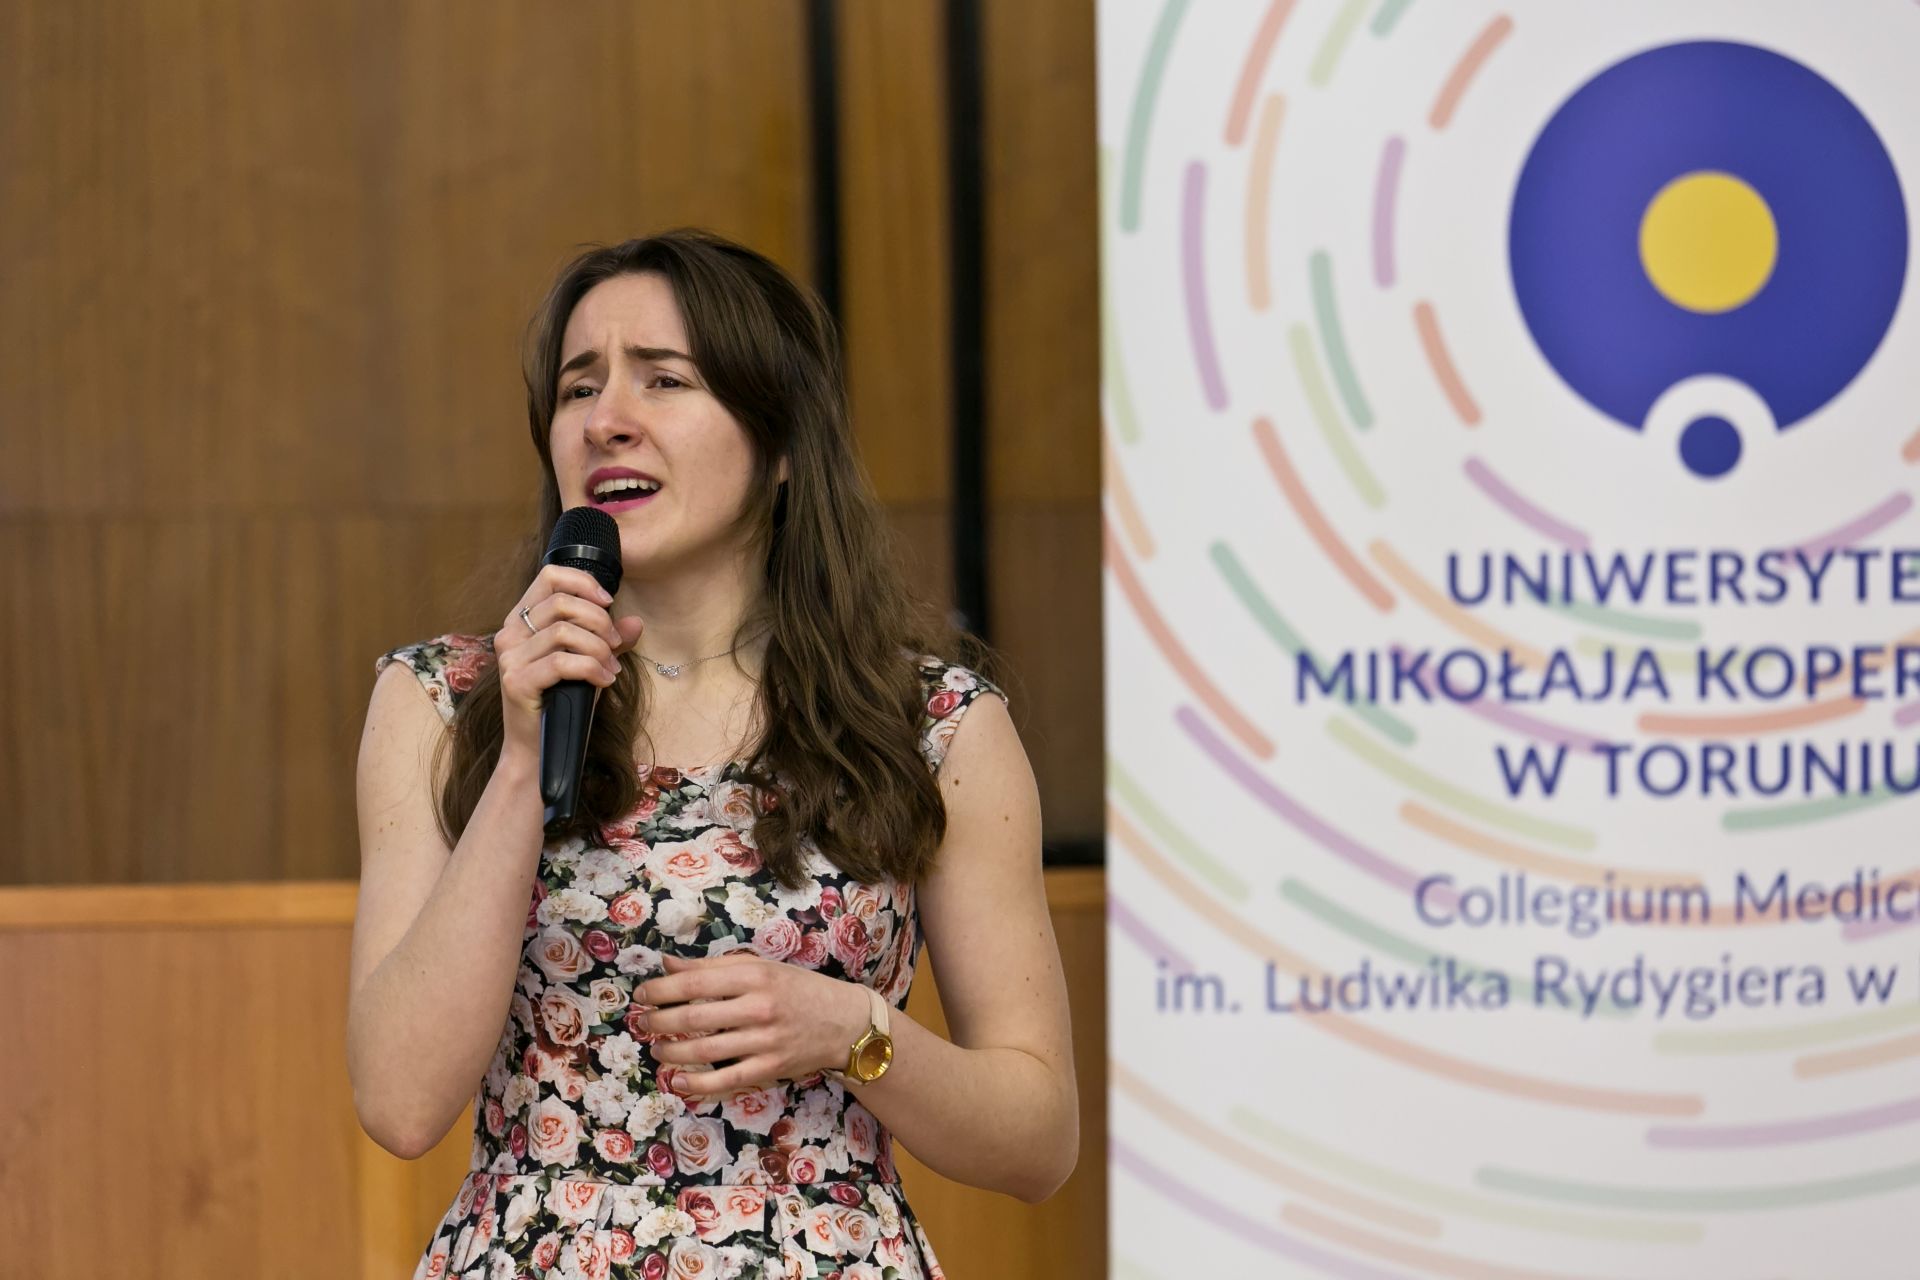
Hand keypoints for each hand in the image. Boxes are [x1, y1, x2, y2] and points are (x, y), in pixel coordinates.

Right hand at [492, 564, 646, 759]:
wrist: (538, 749)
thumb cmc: (563, 702)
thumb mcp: (591, 664)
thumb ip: (610, 641)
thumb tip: (635, 622)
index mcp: (523, 620)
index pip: (550, 576)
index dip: (584, 583)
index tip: (609, 603)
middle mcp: (510, 633)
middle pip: (563, 602)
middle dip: (600, 621)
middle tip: (615, 646)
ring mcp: (510, 658)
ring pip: (564, 631)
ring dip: (599, 649)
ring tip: (611, 668)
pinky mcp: (516, 681)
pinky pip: (562, 662)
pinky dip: (591, 668)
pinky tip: (604, 681)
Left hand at [638, 953, 871, 1096]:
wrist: (844, 1022)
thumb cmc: (799, 989)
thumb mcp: (761, 968)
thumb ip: (714, 967)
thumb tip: (668, 964)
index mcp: (755, 975)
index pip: (694, 981)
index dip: (660, 989)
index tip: (642, 994)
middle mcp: (759, 1006)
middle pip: (694, 1017)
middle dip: (659, 1021)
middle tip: (643, 1023)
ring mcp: (764, 1041)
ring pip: (704, 1051)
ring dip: (671, 1052)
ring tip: (656, 1049)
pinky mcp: (770, 1069)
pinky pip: (726, 1081)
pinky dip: (696, 1085)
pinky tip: (678, 1080)